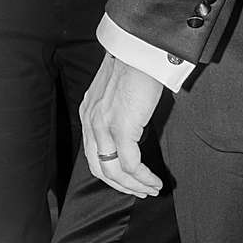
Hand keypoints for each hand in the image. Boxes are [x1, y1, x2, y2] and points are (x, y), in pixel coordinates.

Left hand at [81, 51, 163, 198]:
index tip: (127, 181)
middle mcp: (91, 121)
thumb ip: (115, 110)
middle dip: (121, 186)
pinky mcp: (122, 128)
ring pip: (114, 171)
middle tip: (140, 192)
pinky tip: (154, 181)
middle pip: (100, 168)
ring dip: (134, 186)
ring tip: (151, 189)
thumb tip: (131, 127)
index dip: (109, 173)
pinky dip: (143, 177)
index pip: (92, 154)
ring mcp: (104, 126)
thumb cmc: (134, 65)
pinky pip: (131, 164)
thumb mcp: (115, 91)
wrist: (140, 50)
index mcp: (89, 113)